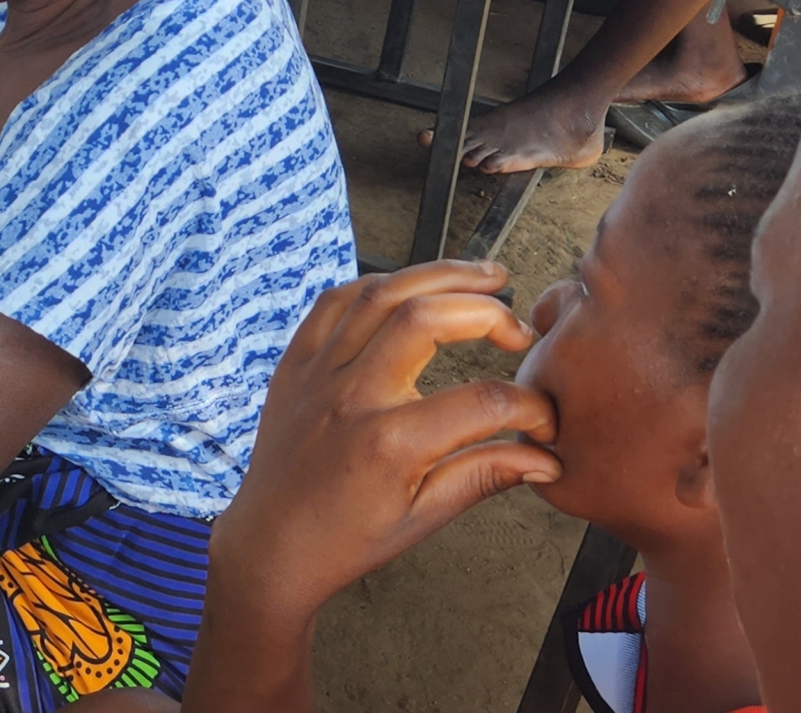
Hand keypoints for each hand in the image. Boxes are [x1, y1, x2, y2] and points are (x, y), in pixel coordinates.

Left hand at [208, 262, 558, 630]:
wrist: (271, 542)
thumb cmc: (347, 537)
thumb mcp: (424, 517)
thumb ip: (485, 475)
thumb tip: (547, 458)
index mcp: (390, 443)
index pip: (483, 402)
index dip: (530, 407)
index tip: (544, 417)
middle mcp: (351, 396)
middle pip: (426, 318)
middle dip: (485, 311)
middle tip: (518, 326)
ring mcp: (318, 372)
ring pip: (378, 295)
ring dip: (436, 276)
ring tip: (484, 277)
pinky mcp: (295, 362)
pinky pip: (333, 302)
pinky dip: (377, 284)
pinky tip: (412, 286)